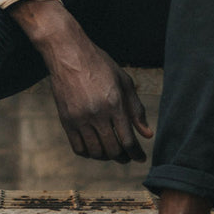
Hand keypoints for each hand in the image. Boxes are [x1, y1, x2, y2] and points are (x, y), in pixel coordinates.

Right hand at [9, 0, 152, 162]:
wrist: (68, 55)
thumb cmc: (100, 65)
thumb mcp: (124, 82)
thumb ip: (136, 110)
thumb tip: (147, 135)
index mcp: (114, 104)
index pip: (128, 140)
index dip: (136, 154)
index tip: (141, 158)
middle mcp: (97, 114)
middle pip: (112, 150)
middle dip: (123, 157)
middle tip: (127, 157)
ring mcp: (79, 119)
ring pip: (95, 152)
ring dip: (106, 157)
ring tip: (111, 153)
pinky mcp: (66, 121)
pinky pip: (78, 148)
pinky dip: (89, 153)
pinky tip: (95, 148)